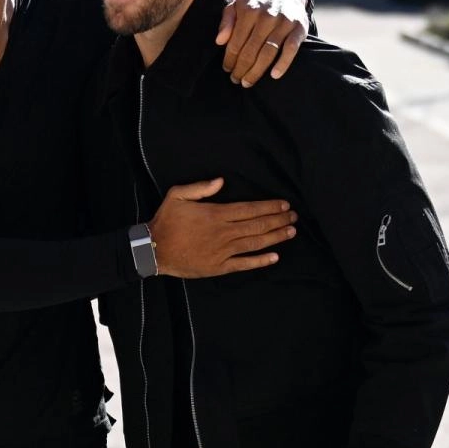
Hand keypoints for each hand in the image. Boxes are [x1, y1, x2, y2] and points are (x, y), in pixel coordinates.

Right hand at [147, 178, 298, 277]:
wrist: (155, 249)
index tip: (284, 205)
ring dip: (275, 237)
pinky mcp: (219, 266)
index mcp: (216, 214)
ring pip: (255, 243)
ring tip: (290, 231)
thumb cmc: (166, 221)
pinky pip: (244, 264)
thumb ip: (200, 188)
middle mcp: (224, 233)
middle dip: (278, 220)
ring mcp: (223, 251)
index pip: (249, 209)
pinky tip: (275, 257)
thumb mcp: (177, 195)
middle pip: (257, 226)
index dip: (269, 207)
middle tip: (294, 217)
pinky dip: (260, 261)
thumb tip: (221, 181)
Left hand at [216, 0, 310, 85]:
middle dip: (241, 68)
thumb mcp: (237, 6)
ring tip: (248, 82)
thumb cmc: (256, 4)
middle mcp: (266, 15)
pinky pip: (291, 49)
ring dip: (257, 71)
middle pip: (251, 49)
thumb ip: (226, 21)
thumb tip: (219, 41)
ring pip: (268, 52)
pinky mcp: (300, 28)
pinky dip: (283, 63)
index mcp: (248, 9)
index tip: (226, 69)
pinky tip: (274, 75)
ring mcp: (284, 22)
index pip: (236, 41)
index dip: (229, 58)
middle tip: (236, 80)